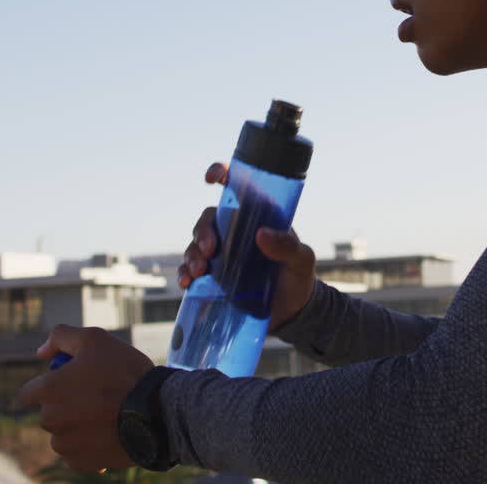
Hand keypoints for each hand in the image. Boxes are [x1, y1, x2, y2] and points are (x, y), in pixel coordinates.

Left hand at [19, 325, 154, 472]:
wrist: (157, 410)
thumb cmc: (125, 372)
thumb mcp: (95, 339)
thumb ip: (62, 337)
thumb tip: (40, 352)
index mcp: (48, 390)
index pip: (28, 393)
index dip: (49, 385)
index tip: (70, 383)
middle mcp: (51, 420)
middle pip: (49, 414)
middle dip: (66, 405)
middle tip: (97, 395)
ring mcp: (66, 444)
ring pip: (64, 435)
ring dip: (78, 426)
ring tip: (107, 414)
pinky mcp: (82, 462)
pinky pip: (78, 454)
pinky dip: (89, 446)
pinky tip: (109, 432)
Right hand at [178, 161, 317, 330]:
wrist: (292, 312)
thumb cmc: (299, 277)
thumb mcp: (302, 260)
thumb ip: (288, 247)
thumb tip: (261, 234)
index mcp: (257, 217)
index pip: (237, 188)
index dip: (222, 173)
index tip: (211, 178)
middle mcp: (235, 231)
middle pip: (209, 219)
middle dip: (202, 231)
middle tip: (209, 250)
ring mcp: (222, 254)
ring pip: (195, 244)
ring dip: (191, 254)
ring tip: (199, 271)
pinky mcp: (213, 276)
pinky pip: (190, 269)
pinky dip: (184, 273)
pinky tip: (187, 282)